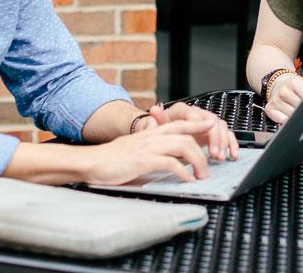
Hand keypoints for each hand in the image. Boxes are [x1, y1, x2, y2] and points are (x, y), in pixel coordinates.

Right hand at [78, 119, 214, 185]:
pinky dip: (183, 172)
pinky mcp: (143, 161)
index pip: (179, 123)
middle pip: (187, 136)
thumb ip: (152, 149)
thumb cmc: (111, 159)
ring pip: (183, 147)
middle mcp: (152, 137)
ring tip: (201, 175)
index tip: (212, 125)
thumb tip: (170, 158)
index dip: (197, 123)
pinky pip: (170, 163)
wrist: (90, 162)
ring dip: (197, 162)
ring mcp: (148, 148)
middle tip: (210, 166)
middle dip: (203, 151)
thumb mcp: (135, 149)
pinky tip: (186, 180)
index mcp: (150, 132)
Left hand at [148, 102, 238, 160]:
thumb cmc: (158, 133)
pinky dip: (232, 144)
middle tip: (214, 154)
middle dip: (215, 138)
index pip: (195, 114)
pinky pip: (227, 134)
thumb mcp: (153, 129)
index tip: (206, 134)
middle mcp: (196, 114)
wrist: (163, 137)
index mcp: (181, 111)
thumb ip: (153, 122)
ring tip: (219, 157)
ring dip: (224, 142)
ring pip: (221, 127)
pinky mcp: (212, 132)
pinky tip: (232, 154)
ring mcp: (205, 123)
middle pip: (212, 120)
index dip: (201, 125)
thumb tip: (154, 110)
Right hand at [263, 74, 302, 123]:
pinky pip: (282, 120)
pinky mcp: (269, 109)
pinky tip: (291, 118)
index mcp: (294, 82)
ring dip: (298, 118)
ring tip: (301, 115)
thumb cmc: (296, 87)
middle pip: (300, 108)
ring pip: (291, 116)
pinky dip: (288, 122)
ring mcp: (275, 100)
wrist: (279, 84)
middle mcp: (283, 91)